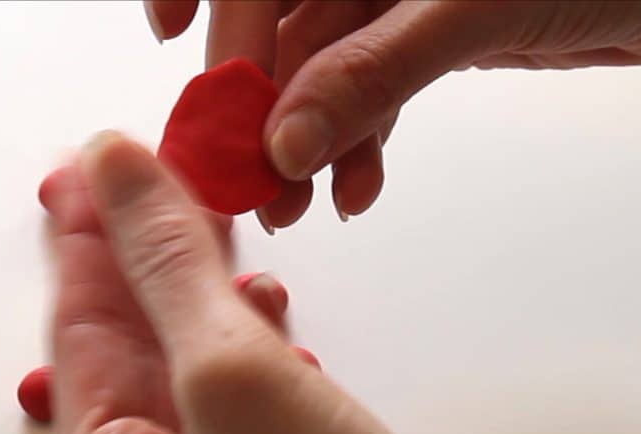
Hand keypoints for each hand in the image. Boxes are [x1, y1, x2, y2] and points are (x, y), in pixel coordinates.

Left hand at [40, 131, 518, 433]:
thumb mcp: (235, 386)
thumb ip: (170, 273)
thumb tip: (117, 175)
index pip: (82, 333)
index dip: (88, 238)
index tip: (95, 168)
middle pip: (135, 348)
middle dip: (147, 257)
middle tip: (149, 178)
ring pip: (196, 370)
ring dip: (205, 294)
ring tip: (208, 223)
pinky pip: (250, 403)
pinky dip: (259, 348)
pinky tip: (274, 316)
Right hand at [144, 0, 640, 227]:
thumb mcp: (476, 10)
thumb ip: (374, 71)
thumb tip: (286, 139)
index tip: (165, 40)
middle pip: (281, 27)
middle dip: (256, 106)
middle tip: (242, 178)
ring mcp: (396, 1)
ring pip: (321, 74)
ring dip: (304, 143)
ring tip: (297, 205)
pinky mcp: (425, 42)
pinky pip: (368, 96)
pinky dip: (356, 146)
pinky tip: (355, 189)